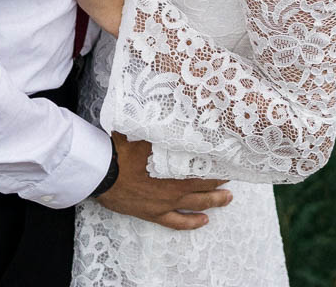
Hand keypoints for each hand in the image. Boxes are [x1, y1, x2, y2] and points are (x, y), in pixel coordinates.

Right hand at [95, 134, 231, 230]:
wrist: (102, 173)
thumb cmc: (122, 150)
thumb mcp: (145, 133)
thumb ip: (163, 128)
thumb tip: (176, 112)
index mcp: (175, 165)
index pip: (204, 164)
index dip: (218, 162)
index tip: (230, 158)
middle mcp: (175, 185)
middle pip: (205, 184)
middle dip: (221, 181)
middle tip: (233, 177)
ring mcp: (166, 202)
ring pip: (197, 203)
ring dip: (214, 201)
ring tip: (228, 198)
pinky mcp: (154, 214)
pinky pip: (177, 222)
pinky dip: (192, 222)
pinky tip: (204, 221)